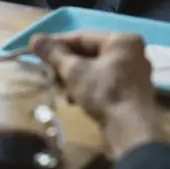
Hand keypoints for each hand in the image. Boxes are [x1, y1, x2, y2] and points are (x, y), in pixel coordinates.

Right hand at [31, 32, 162, 157]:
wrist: (130, 131)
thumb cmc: (104, 93)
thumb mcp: (74, 72)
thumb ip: (54, 54)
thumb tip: (35, 39)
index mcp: (122, 40)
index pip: (82, 37)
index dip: (57, 43)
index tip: (36, 50)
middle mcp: (132, 52)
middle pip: (90, 53)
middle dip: (66, 65)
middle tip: (47, 72)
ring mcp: (134, 73)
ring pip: (96, 69)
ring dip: (74, 79)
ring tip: (59, 90)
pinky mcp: (132, 92)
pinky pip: (104, 82)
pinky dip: (88, 88)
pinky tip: (73, 100)